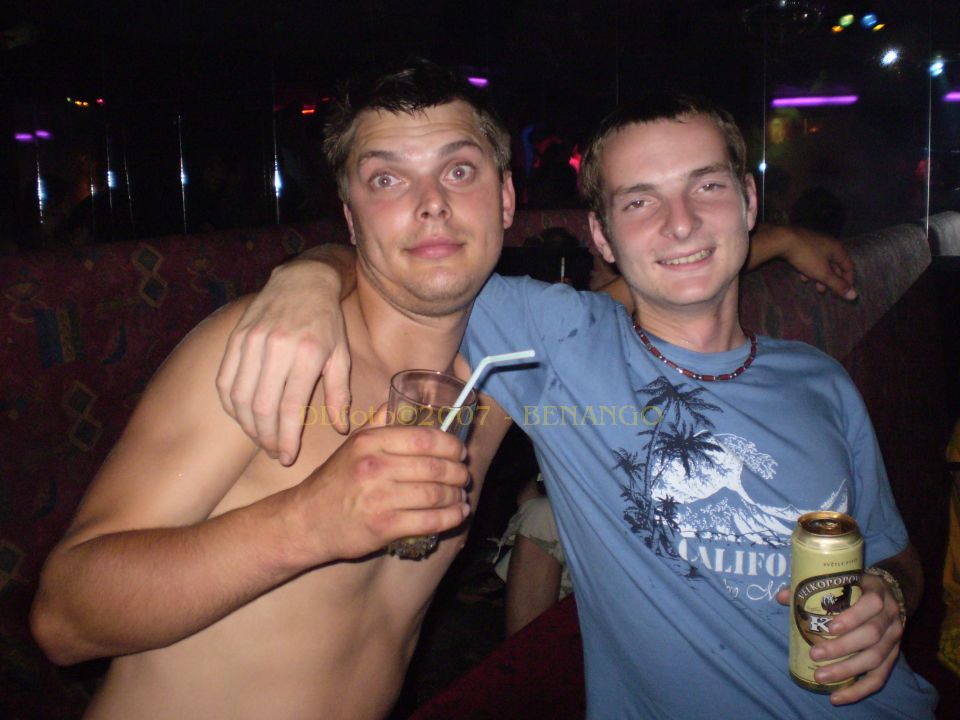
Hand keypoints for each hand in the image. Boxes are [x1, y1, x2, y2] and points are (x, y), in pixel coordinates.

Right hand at [217, 260, 350, 464]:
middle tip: (275, 452)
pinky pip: (225, 381)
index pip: (290, 408)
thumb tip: (341, 428)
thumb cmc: (327, 323)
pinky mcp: (236, 338)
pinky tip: (243, 417)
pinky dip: (231, 405)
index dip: (287, 439)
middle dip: (266, 438)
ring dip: (248, 426)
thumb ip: (340, 394)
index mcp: (307, 354)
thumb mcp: (341, 356)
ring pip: (239, 398)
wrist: (302, 282)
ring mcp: (251, 341)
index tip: (287, 458)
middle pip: (261, 408)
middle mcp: (276, 347)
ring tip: (261, 438)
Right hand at [293, 411, 470, 561]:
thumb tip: (399, 401)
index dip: (451, 445)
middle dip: (458, 472)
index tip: (460, 451)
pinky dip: (451, 518)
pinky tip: (458, 514)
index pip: (424, 438)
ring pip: (436, 494)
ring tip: (461, 496)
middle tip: (464, 476)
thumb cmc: (334, 482)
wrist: (306, 521)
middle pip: (435, 467)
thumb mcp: (351, 446)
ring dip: (457, 496)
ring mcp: (380, 498)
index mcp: (370, 442)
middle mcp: (375, 467)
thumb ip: (378, 424)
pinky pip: (429, 521)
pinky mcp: (384, 526)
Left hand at [776, 572, 903, 703]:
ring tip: (820, 676)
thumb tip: (782, 597)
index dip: (852, 618)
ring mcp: (894, 638)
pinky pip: (879, 677)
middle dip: (842, 648)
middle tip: (815, 655)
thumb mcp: (843, 578)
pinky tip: (838, 697)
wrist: (891, 591)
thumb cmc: (858, 585)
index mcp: (877, 592)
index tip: (828, 628)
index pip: (871, 604)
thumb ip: (814, 585)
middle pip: (871, 635)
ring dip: (847, 671)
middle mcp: (890, 617)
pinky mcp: (893, 656)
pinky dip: (859, 690)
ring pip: (875, 658)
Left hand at [779, 226, 857, 300]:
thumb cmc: (806, 256)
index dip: (848, 281)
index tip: (843, 293)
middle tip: (826, 292)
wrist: (783, 239)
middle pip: (835, 265)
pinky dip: (810, 269)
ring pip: (822, 263)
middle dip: (831, 280)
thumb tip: (854, 296)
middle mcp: (829, 244)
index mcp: (838, 249)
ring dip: (820, 277)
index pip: (849, 267)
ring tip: (816, 288)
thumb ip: (837, 285)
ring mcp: (815, 242)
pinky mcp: (803, 243)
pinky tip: (803, 277)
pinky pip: (811, 259)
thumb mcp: (823, 274)